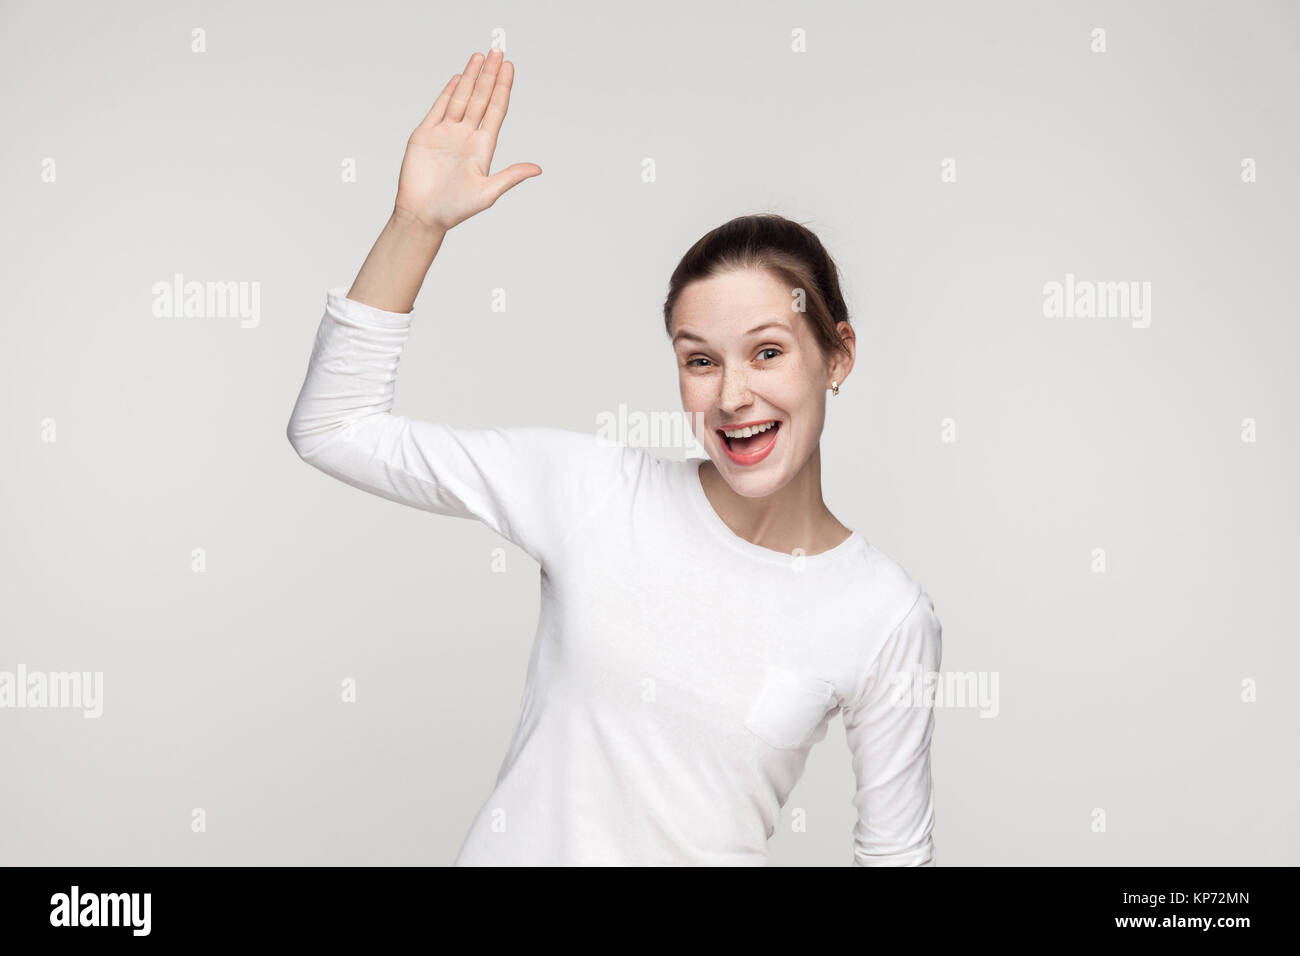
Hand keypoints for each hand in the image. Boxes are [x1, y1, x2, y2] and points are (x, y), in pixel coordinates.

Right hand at [392, 48, 541, 232]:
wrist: (423, 215)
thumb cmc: (455, 209)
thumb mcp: (488, 193)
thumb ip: (511, 176)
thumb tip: (538, 169)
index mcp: (483, 148)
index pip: (496, 110)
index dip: (503, 88)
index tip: (510, 67)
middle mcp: (466, 137)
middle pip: (481, 98)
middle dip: (490, 75)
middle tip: (498, 51)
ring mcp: (446, 133)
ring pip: (461, 98)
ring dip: (471, 77)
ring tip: (481, 56)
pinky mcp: (426, 134)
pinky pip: (440, 107)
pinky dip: (449, 91)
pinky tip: (460, 77)